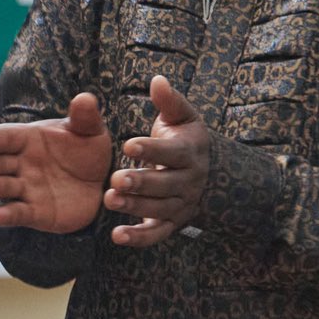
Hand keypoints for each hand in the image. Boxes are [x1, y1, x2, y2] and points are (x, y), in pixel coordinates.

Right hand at [0, 93, 111, 232]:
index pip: (5, 136)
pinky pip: (18, 213)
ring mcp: (25, 188)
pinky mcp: (35, 213)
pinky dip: (8, 215)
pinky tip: (0, 216)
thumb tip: (85, 98)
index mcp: (28, 139)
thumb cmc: (88, 151)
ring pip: (1, 187)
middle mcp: (20, 163)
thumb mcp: (90, 131)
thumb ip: (84, 117)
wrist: (100, 183)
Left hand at [106, 75, 209, 247]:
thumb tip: (157, 79)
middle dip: (141, 182)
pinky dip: (139, 238)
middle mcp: (188, 182)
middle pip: (165, 185)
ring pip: (159, 209)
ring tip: (110, 201)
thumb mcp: (182, 118)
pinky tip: (117, 236)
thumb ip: (169, 101)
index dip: (152, 149)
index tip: (129, 145)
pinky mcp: (171, 223)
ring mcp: (180, 205)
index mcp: (189, 154)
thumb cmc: (184, 139)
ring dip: (135, 208)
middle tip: (116, 179)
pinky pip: (156, 234)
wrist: (208, 173)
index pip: (172, 153)